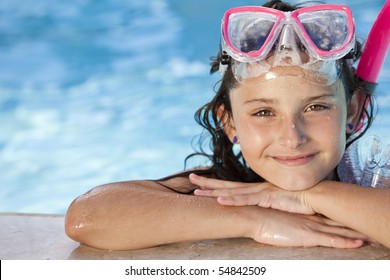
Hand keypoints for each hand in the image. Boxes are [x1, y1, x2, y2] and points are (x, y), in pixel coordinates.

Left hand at [190, 173, 314, 214]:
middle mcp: (254, 188)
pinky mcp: (266, 197)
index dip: (215, 184)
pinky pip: (246, 200)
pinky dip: (233, 200)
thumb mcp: (278, 201)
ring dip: (213, 192)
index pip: (231, 187)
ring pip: (231, 192)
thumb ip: (267, 203)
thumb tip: (260, 208)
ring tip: (196, 192)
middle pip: (226, 186)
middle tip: (190, 179)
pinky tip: (220, 201)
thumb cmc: (298, 199)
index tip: (201, 183)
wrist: (315, 195)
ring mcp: (259, 192)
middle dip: (207, 183)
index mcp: (256, 190)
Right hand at [251, 208, 367, 247]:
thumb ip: (278, 212)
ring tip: (370, 236)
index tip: (349, 213)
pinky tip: (357, 244)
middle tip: (366, 223)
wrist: (252, 215)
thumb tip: (277, 213)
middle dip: (351, 222)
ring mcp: (309, 226)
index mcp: (301, 212)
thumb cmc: (258, 214)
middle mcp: (308, 217)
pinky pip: (331, 240)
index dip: (338, 213)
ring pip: (338, 230)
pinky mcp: (307, 235)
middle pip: (335, 220)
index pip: (324, 213)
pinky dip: (345, 242)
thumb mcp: (271, 212)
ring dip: (355, 233)